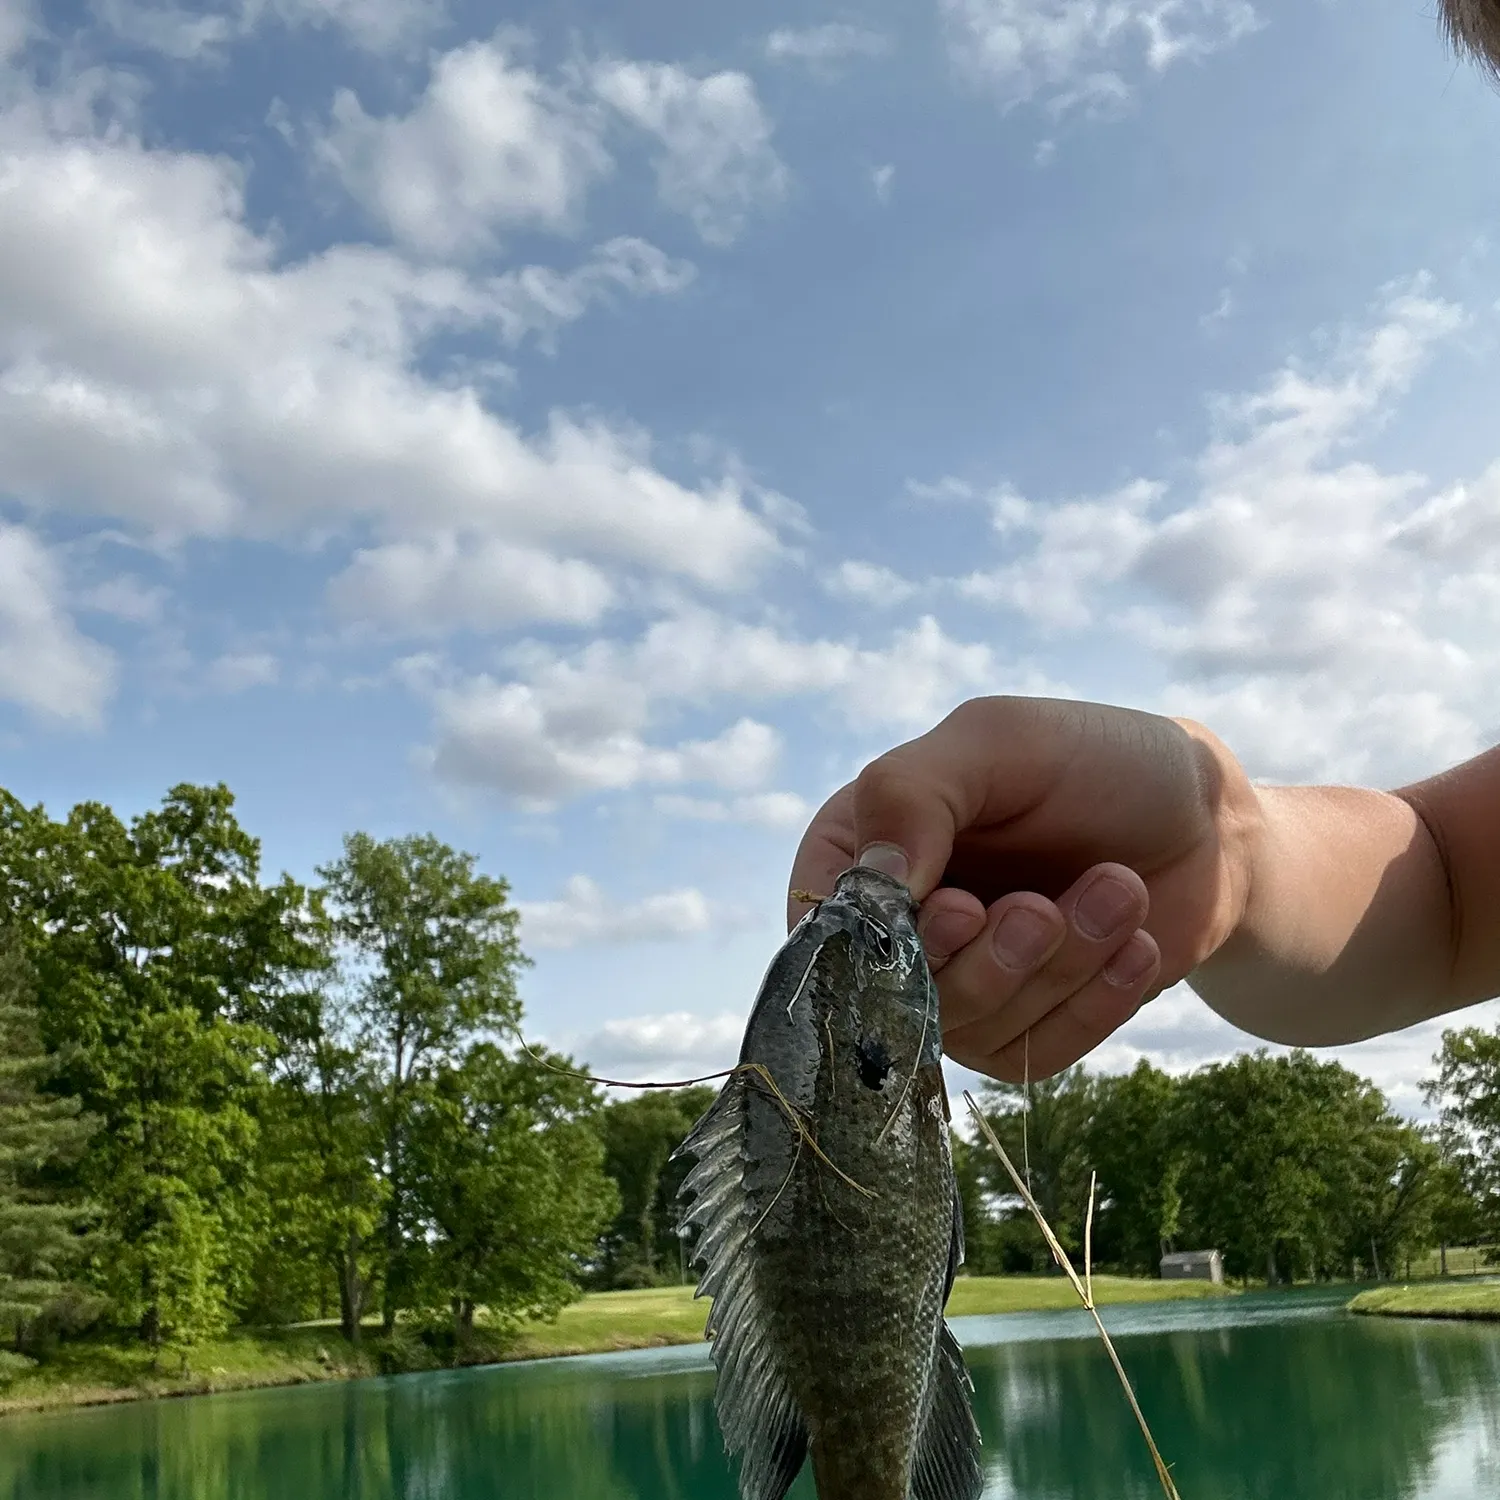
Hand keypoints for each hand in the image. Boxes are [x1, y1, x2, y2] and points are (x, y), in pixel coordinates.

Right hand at [788, 697, 1257, 1081]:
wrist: (1204, 817)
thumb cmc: (1093, 760)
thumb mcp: (998, 742)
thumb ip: (913, 794)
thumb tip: (870, 886)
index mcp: (860, 847)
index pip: (825, 925)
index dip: (879, 942)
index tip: (961, 906)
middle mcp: (896, 926)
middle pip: (896, 995)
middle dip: (986, 958)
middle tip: (1045, 906)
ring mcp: (957, 985)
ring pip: (971, 1028)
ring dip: (1055, 965)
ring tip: (1118, 890)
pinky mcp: (1022, 1029)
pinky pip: (1032, 1056)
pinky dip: (1091, 1005)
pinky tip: (1134, 946)